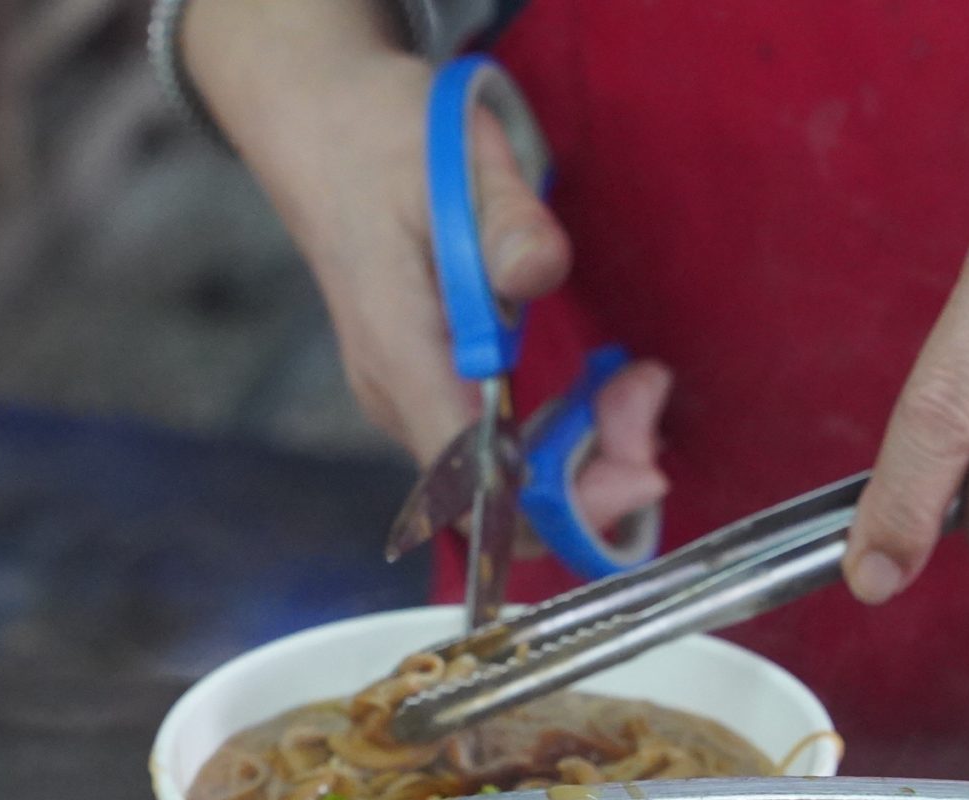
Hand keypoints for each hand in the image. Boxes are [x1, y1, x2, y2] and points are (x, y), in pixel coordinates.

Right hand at [184, 2, 666, 533]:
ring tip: (635, 386)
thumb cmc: (385, 139)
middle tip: (648, 398)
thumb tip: (536, 272)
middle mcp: (396, 396)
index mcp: (398, 350)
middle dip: (589, 481)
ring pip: (500, 485)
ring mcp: (405, 400)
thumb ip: (505, 218)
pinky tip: (600, 390)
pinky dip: (559, 440)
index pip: (472, 481)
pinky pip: (496, 453)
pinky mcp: (425, 390)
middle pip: (496, 502)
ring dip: (581, 459)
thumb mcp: (456, 155)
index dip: (559, 501)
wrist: (320, 129)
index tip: (639, 467)